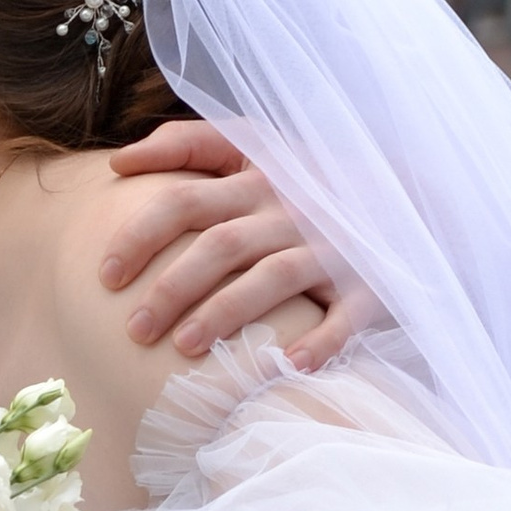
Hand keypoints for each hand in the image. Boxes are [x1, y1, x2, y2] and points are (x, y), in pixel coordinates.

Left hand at [99, 123, 369, 367]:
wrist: (407, 194)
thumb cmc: (307, 175)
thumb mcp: (251, 144)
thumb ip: (185, 144)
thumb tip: (117, 163)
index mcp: (255, 176)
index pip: (184, 200)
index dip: (139, 236)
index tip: (104, 276)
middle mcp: (290, 209)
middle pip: (219, 246)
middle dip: (171, 289)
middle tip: (133, 331)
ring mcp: (332, 247)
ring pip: (271, 279)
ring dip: (225, 315)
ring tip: (183, 349)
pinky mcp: (369, 286)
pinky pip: (345, 317)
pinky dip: (319, 341)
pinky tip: (283, 366)